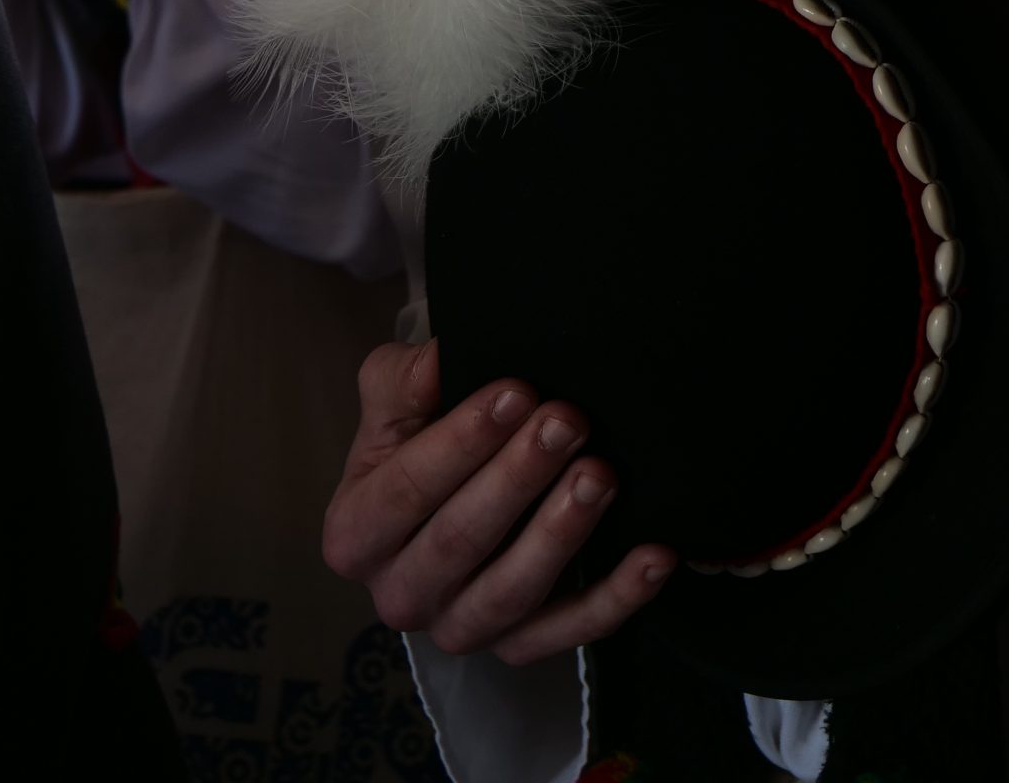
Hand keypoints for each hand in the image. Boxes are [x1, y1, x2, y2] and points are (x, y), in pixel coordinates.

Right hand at [323, 340, 673, 665]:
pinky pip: (570, 632)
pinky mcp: (517, 648)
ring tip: (601, 476)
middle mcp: (399, 595)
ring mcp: (460, 628)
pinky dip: (617, 598)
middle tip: (567, 422)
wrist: (434, 500)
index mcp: (355, 534)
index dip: (462, 440)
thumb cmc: (412, 442)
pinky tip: (653, 555)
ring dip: (562, 534)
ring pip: (512, 592)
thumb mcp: (391, 404)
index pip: (407, 488)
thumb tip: (439, 360)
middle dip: (519, 477)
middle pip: (461, 540)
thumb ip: (402, 381)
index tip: (517, 390)